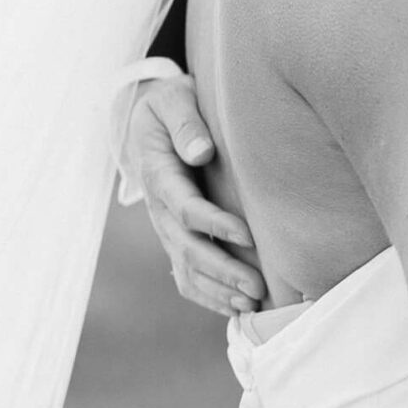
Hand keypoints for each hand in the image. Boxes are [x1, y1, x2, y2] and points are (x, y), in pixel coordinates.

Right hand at [126, 73, 267, 315]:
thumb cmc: (170, 104)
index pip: (186, 208)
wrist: (150, 118)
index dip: (216, 225)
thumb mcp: (172, 99)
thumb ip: (185, 122)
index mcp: (158, 174)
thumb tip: (199, 152)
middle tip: (257, 287)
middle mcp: (160, 208)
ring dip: (217, 290)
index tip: (249, 235)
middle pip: (188, 249)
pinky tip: (235, 308)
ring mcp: (166, 227)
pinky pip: (185, 275)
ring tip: (251, 304)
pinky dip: (207, 296)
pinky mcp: (176, 237)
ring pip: (186, 269)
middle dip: (222, 270)